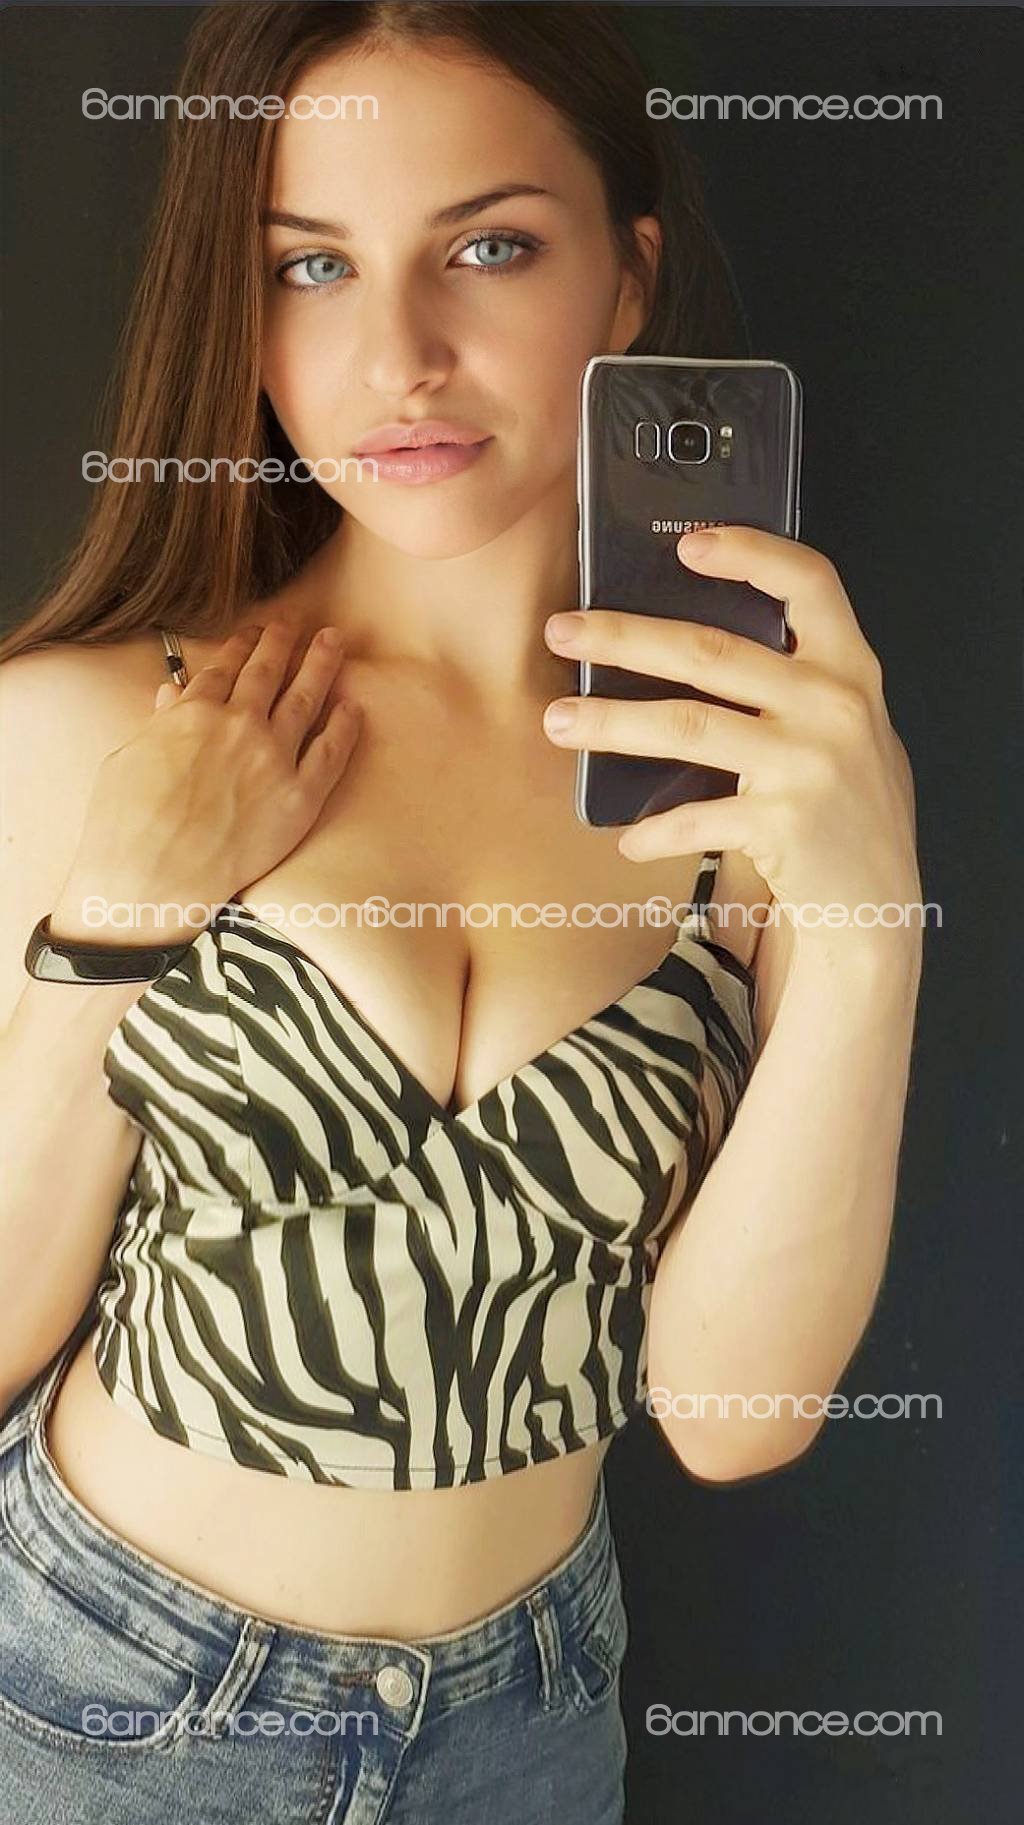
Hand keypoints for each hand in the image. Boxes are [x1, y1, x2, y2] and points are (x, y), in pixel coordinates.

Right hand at [58, 622, 360, 936]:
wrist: (153, 878)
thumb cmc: (126, 824)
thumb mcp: (129, 759)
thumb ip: (159, 724)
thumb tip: (171, 696)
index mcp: (195, 713)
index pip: (225, 668)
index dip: (241, 645)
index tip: (253, 631)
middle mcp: (239, 725)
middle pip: (268, 672)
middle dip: (282, 642)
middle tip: (296, 625)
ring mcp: (273, 759)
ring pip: (306, 698)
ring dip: (321, 665)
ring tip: (334, 641)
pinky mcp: (300, 798)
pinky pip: (331, 753)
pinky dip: (345, 727)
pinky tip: (354, 707)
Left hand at [541, 526, 921, 958]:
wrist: (877, 906)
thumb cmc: (847, 813)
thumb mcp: (844, 732)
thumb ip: (798, 686)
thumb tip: (692, 649)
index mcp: (850, 670)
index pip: (810, 583)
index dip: (750, 553)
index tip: (686, 544)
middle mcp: (834, 706)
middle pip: (712, 650)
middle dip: (624, 637)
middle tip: (562, 633)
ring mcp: (809, 764)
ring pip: (687, 725)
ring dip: (611, 722)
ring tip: (558, 722)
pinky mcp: (783, 823)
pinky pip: (696, 817)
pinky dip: (654, 831)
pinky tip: (627, 840)